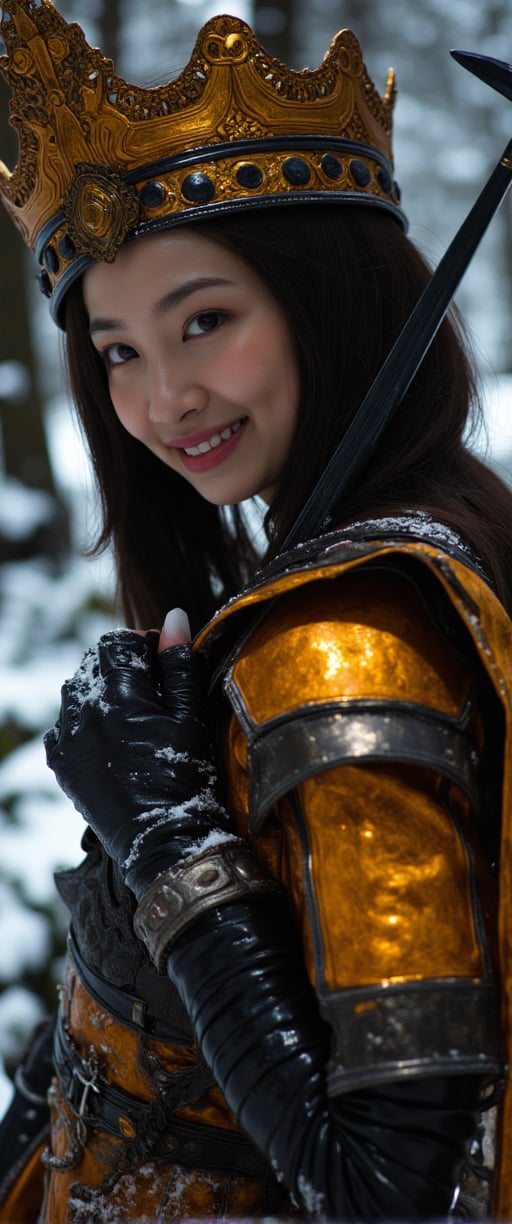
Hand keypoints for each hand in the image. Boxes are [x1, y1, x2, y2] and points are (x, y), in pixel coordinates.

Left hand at [44, 611, 233, 898]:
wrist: (165, 841)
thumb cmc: (186, 776)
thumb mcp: (191, 716)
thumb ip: (180, 663)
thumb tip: (175, 617)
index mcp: (116, 695)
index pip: (115, 643)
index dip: (142, 644)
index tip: (163, 660)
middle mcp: (81, 712)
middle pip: (94, 664)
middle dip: (122, 666)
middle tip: (153, 688)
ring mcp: (67, 739)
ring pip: (76, 692)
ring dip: (102, 691)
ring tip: (134, 713)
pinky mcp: (62, 764)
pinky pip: (64, 725)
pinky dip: (84, 721)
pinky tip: (111, 737)